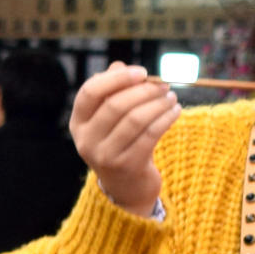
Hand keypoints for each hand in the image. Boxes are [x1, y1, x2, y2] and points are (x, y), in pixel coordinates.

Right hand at [69, 63, 177, 216]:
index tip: (142, 72)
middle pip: (115, 105)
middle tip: (163, 85)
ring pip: (135, 120)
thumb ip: (112, 91)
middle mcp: (86, 141)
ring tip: (171, 97)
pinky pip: (150, 135)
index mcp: (79, 123)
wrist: (126, 187)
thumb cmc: (120, 143)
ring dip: (158, 104)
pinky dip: (166, 119)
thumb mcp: (110, 119)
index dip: (117, 78)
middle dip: (144, 91)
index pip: (90, 92)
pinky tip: (176, 111)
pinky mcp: (128, 166)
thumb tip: (120, 66)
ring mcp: (105, 156)